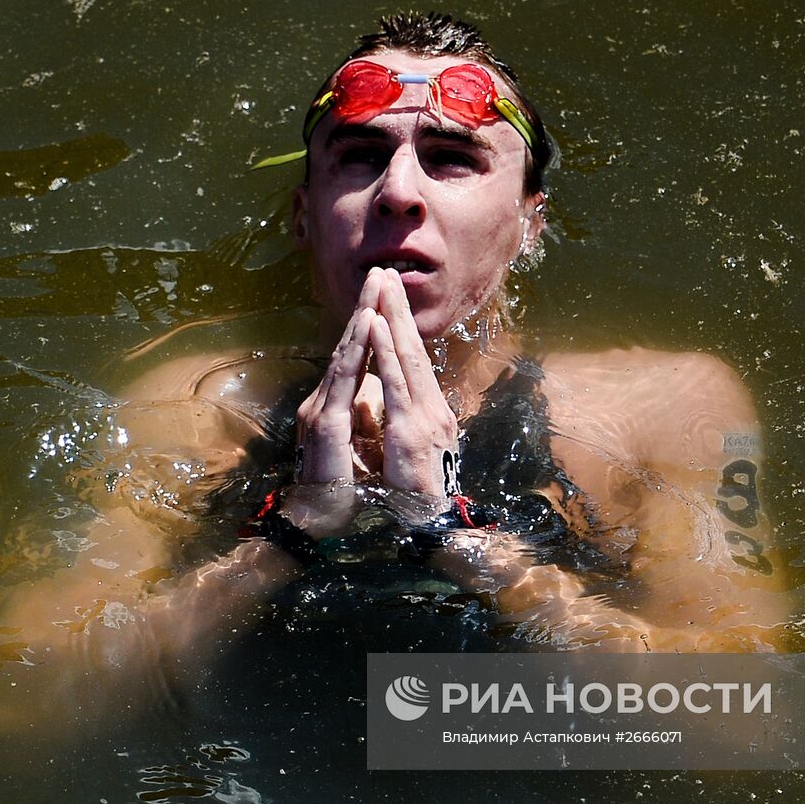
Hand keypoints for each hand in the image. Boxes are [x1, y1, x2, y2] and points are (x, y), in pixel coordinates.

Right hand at [293, 270, 383, 483]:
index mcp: (335, 409)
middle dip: (367, 308)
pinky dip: (356, 348)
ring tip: (376, 286)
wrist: (315, 528)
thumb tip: (373, 399)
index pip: (358, 360)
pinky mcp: (325, 424)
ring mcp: (322, 412)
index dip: (372, 327)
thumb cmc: (339, 495)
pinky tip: (366, 323)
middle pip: (350, 348)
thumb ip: (363, 422)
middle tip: (381, 272)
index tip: (386, 295)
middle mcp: (324, 404)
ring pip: (346, 355)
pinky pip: (344, 377)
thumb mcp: (359, 452)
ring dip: (363, 318)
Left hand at [367, 267, 461, 497]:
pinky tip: (374, 326)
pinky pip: (394, 384)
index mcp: (428, 414)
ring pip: (404, 358)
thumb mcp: (402, 456)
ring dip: (392, 319)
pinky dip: (383, 352)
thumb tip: (379, 403)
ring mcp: (423, 419)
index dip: (400, 328)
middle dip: (398, 310)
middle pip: (412, 350)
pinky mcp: (409, 432)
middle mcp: (431, 410)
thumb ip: (396, 425)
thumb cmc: (412, 500)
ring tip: (382, 285)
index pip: (411, 362)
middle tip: (387, 272)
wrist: (427, 531)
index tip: (389, 296)